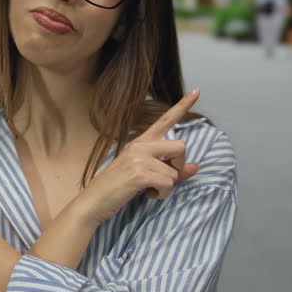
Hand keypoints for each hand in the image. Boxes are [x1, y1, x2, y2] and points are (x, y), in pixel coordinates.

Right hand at [79, 89, 200, 223]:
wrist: (94, 201)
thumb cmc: (119, 188)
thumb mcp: (147, 175)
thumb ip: (172, 170)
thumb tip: (196, 166)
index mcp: (142, 142)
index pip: (165, 120)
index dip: (183, 105)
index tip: (197, 90)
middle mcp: (141, 145)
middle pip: (181, 147)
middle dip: (178, 167)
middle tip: (162, 179)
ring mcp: (139, 158)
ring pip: (175, 172)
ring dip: (166, 187)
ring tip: (147, 189)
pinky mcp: (139, 173)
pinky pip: (168, 184)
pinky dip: (161, 194)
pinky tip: (146, 193)